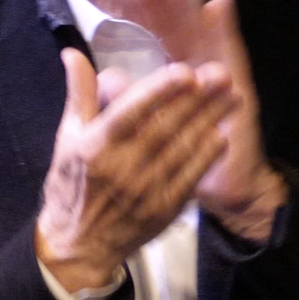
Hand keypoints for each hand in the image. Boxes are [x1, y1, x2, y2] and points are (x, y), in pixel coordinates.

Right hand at [35, 50, 238, 291]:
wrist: (77, 245)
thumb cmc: (71, 185)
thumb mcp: (66, 138)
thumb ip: (79, 95)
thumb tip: (74, 54)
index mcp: (94, 147)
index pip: (129, 113)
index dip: (158, 92)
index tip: (184, 72)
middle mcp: (120, 168)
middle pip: (164, 128)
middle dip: (195, 100)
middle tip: (221, 74)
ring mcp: (144, 190)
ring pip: (182, 149)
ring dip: (209, 121)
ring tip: (232, 96)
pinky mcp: (163, 208)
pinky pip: (190, 177)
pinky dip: (206, 156)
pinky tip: (220, 135)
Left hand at [120, 0, 287, 239]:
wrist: (220, 185)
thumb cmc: (181, 154)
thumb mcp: (146, 127)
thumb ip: (126, 99)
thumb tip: (104, 74)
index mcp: (171, 72)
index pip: (155, 33)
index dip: (145, 6)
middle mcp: (196, 66)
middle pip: (178, 22)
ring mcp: (218, 73)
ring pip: (202, 30)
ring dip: (190, 0)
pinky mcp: (237, 86)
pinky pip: (230, 53)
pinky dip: (224, 28)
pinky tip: (219, 2)